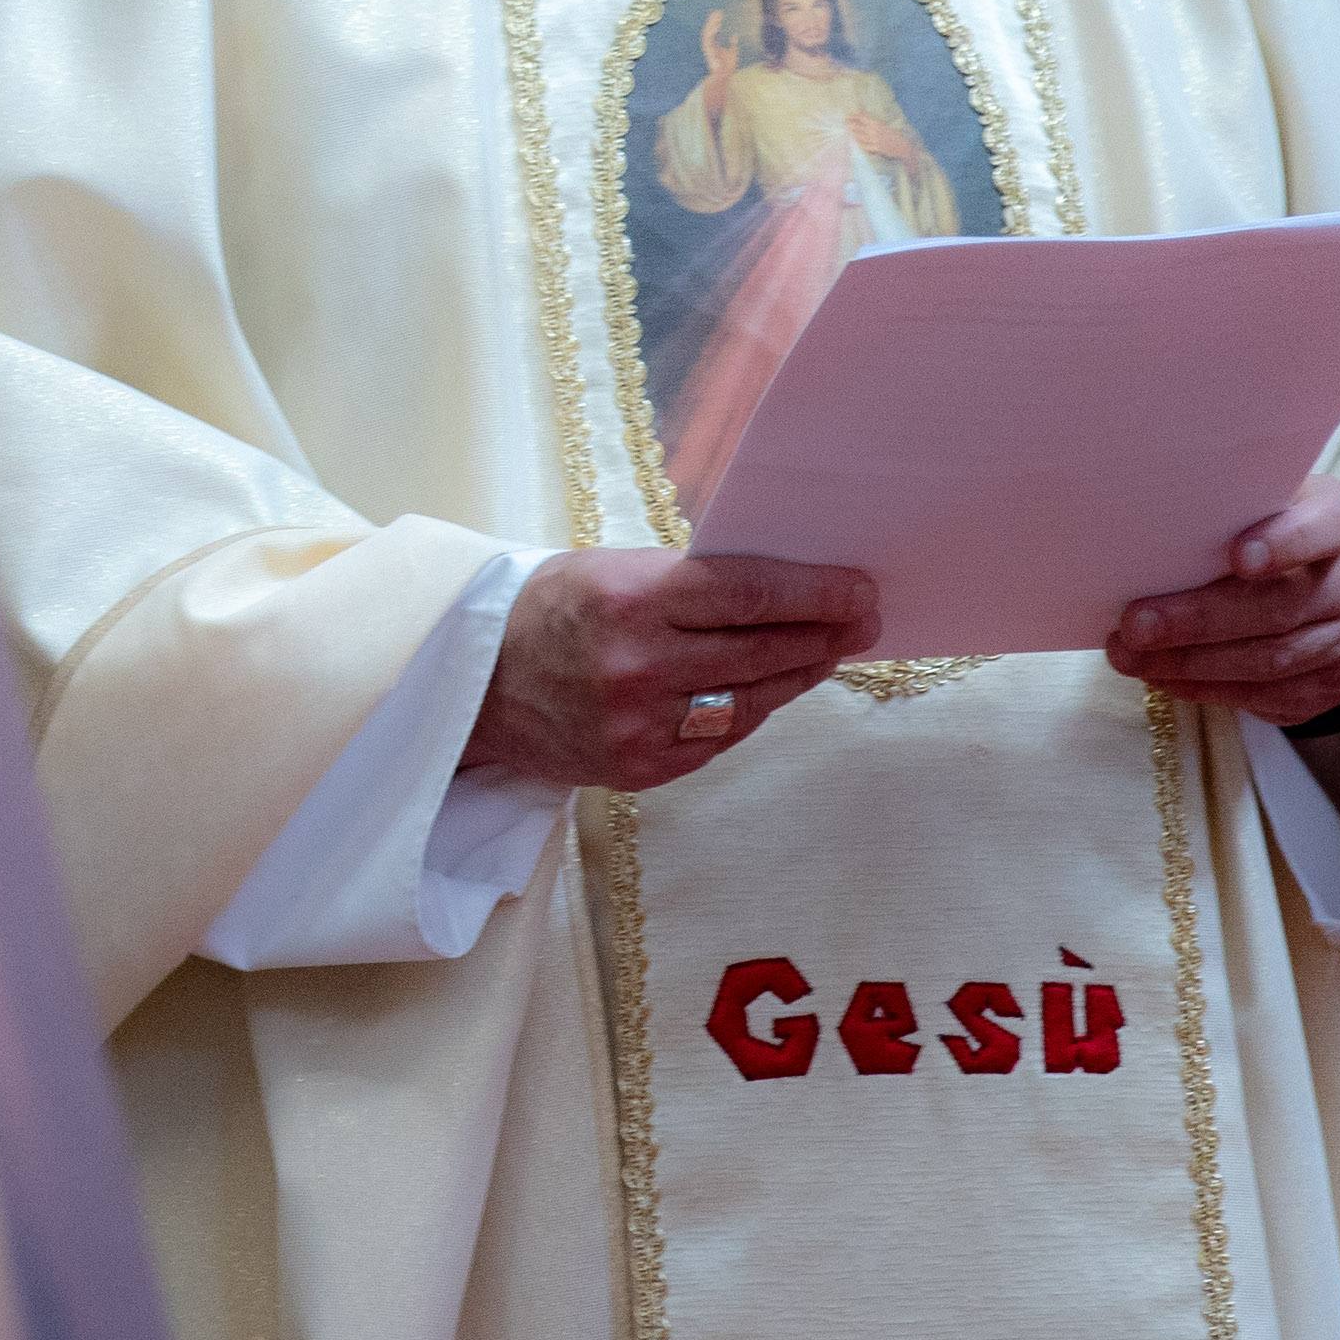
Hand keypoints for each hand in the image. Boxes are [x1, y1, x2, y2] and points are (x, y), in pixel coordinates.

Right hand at [462, 548, 880, 792]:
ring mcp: (640, 725)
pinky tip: (768, 689)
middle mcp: (637, 666)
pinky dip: (750, 709)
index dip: (815, 593)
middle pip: (762, 650)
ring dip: (798, 674)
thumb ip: (689, 582)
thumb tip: (783, 589)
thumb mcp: (612, 571)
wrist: (477, 686)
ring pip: (751, 700)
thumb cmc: (551, 611)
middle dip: (824, 633)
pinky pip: (720, 736)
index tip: (859, 590)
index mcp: (629, 600)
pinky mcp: (642, 768)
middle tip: (863, 620)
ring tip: (825, 652)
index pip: (747, 594)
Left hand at [1109, 473, 1339, 723]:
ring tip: (1132, 658)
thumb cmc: (1263, 528)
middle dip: (1200, 620)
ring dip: (1193, 664)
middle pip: (1282, 606)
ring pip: (1273, 659)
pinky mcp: (1336, 683)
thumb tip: (1140, 527)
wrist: (1319, 578)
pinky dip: (1210, 690)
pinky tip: (1165, 679)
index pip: (1325, 526)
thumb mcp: (1253, 502)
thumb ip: (1221, 510)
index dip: (1285, 543)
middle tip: (1135, 626)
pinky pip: (1271, 695)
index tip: (1236, 557)